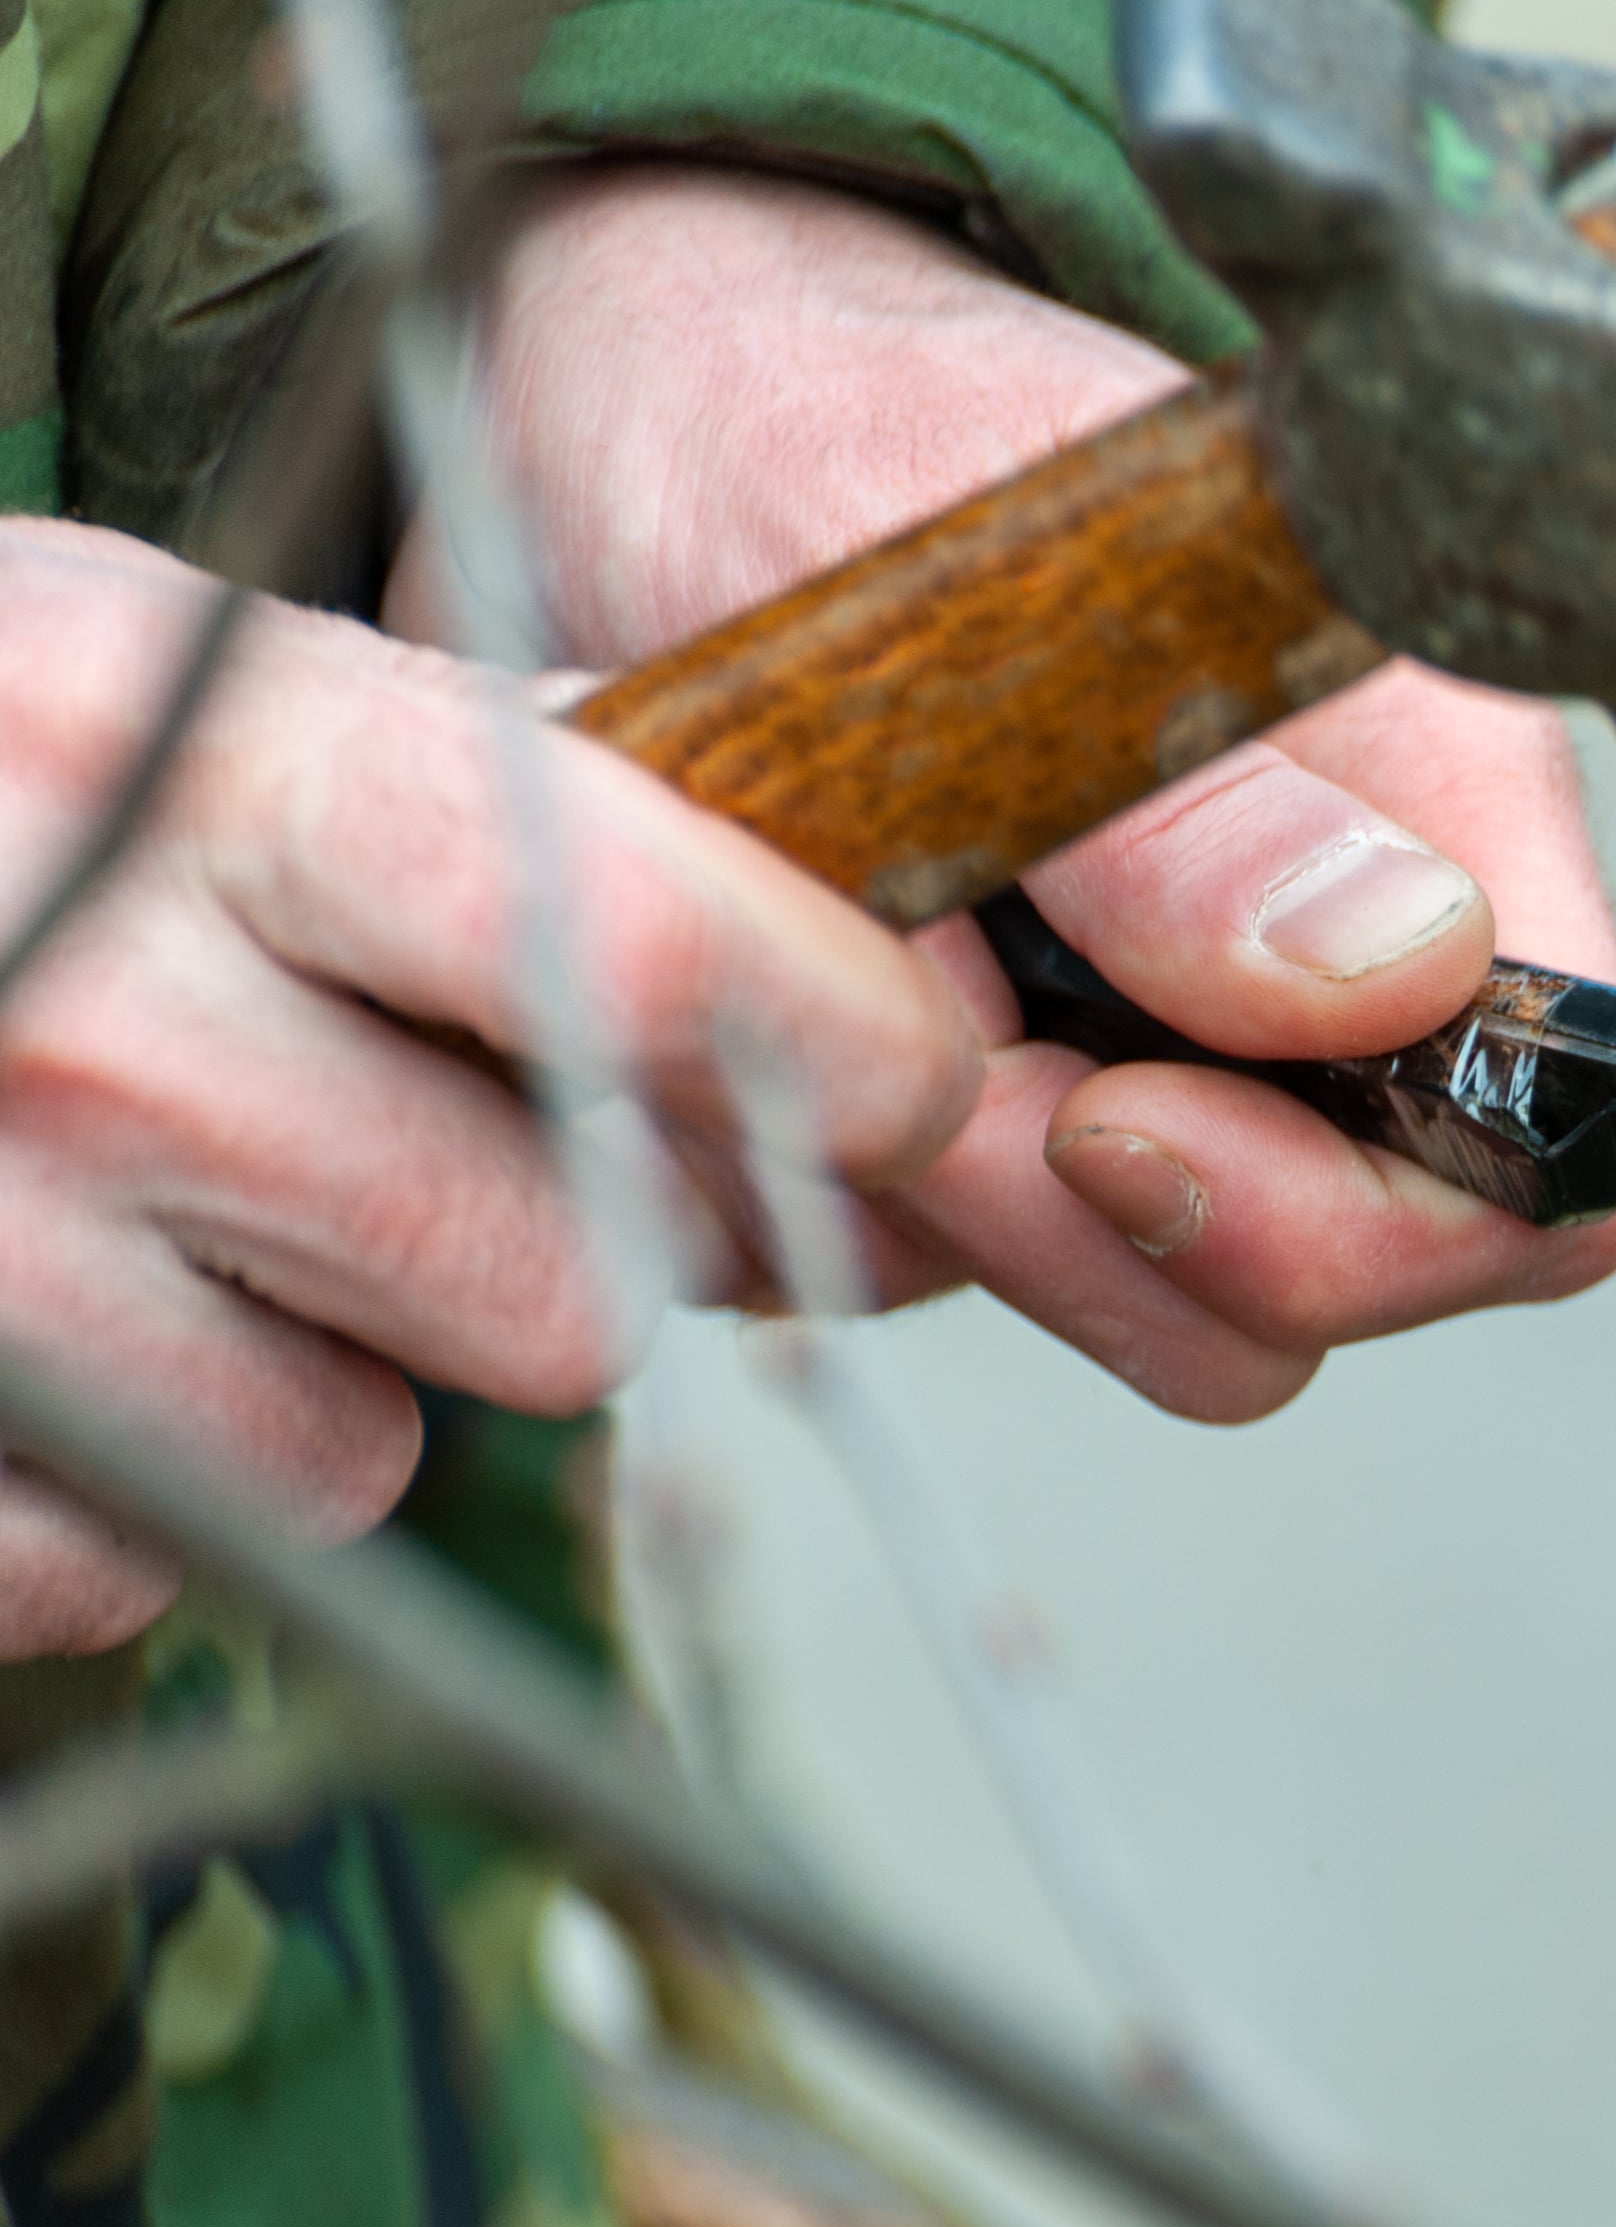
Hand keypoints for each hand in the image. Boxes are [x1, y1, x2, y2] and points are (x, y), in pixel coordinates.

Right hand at [0, 521, 979, 1655]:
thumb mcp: (165, 676)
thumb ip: (490, 769)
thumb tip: (850, 915)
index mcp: (176, 756)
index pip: (649, 944)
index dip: (845, 1046)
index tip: (916, 1080)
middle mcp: (75, 1002)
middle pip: (572, 1267)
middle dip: (539, 1234)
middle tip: (383, 1130)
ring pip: (396, 1434)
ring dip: (340, 1355)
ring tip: (163, 1202)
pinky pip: (200, 1550)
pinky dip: (162, 1477)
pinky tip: (41, 1318)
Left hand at [419, 164, 1615, 1420]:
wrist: (629, 396)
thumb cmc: (824, 408)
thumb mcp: (986, 578)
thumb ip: (1192, 805)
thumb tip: (1411, 973)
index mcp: (1439, 817)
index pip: (1537, 1152)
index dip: (1345, 1219)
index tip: (1104, 1122)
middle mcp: (1342, 977)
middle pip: (1338, 1281)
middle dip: (1102, 1238)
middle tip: (910, 1078)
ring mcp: (1185, 1067)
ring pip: (1151, 1312)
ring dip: (950, 1217)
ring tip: (813, 1005)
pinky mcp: (1013, 1125)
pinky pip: (958, 1276)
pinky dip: (832, 1190)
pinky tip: (745, 1022)